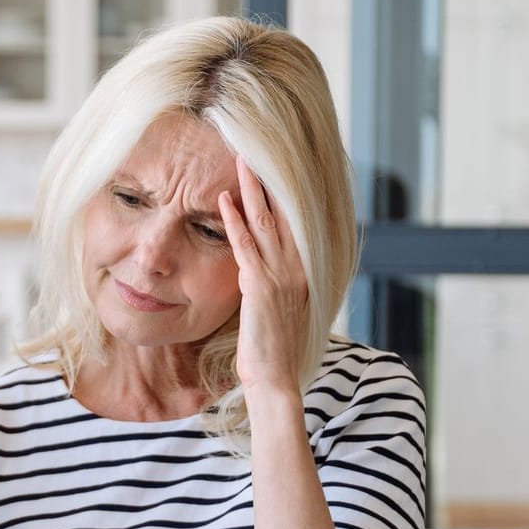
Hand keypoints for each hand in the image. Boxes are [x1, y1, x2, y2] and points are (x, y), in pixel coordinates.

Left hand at [218, 154, 309, 396]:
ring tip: (242, 161)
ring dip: (252, 190)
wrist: (275, 378)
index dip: (286, 193)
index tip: (276, 166)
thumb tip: (263, 267)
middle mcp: (296, 268)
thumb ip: (276, 283)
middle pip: (283, 214)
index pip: (295, 221)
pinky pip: (246, 246)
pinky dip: (234, 221)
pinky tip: (225, 199)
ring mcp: (280, 275)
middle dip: (270, 180)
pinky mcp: (260, 286)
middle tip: (257, 150)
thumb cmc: (273, 349)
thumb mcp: (281, 308)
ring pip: (266, 222)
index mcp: (303, 270)